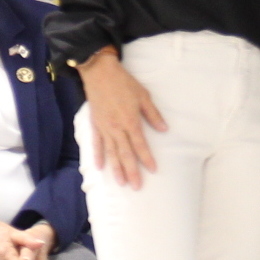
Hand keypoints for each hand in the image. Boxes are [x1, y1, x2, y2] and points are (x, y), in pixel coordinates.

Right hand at [77, 50, 164, 188]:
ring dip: (116, 168)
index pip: (140, 145)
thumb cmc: (123, 83)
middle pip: (125, 154)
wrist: (100, 73)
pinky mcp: (95, 125)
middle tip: (136, 186)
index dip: (147, 158)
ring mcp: (104, 128)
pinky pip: (97, 144)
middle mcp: (116, 128)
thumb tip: (164, 129)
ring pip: (111, 152)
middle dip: (131, 171)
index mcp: (130, 121)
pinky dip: (98, 156)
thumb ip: (153, 114)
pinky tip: (100, 167)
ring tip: (120, 182)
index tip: (153, 170)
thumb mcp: (143, 96)